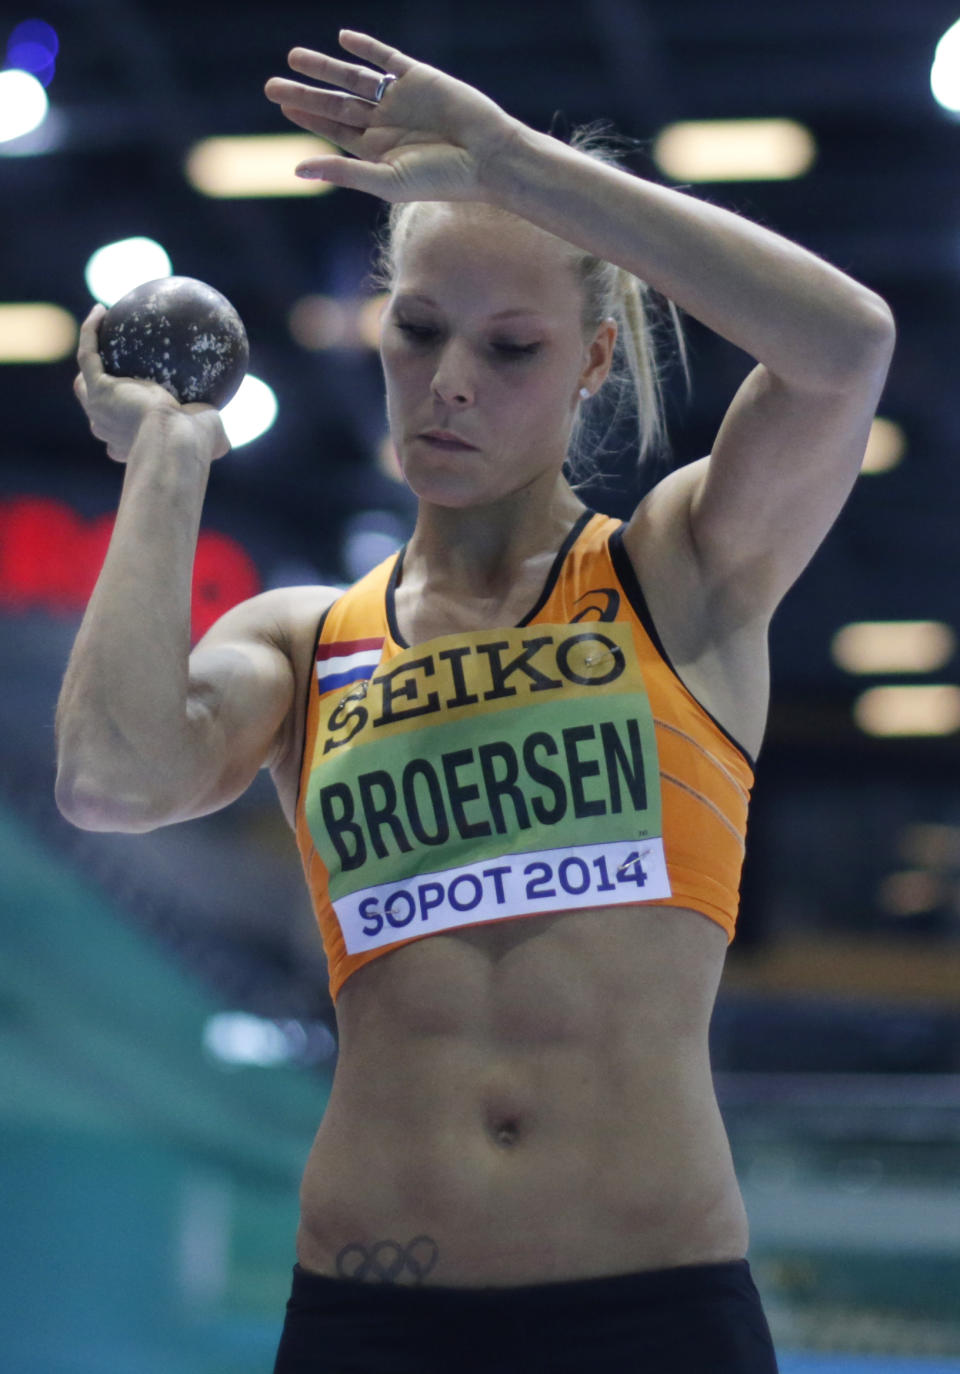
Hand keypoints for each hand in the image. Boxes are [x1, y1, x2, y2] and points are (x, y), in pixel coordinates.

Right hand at [74, 305, 229, 463]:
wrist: (176, 439)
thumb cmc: (195, 443)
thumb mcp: (210, 440)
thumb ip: (214, 437)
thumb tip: (226, 441)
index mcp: (129, 445)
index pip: (118, 439)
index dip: (122, 427)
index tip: (138, 410)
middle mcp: (108, 430)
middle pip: (96, 409)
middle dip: (100, 394)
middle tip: (116, 371)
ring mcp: (98, 408)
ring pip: (83, 381)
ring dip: (89, 357)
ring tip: (100, 332)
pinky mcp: (96, 388)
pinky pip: (88, 354)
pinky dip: (90, 332)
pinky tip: (101, 310)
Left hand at [264, 29, 521, 202]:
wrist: (487, 156)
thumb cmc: (441, 178)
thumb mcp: (386, 179)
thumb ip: (343, 172)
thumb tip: (298, 169)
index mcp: (376, 150)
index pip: (334, 131)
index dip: (308, 119)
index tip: (283, 106)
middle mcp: (385, 123)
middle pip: (335, 104)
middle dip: (304, 94)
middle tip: (270, 85)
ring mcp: (400, 99)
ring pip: (353, 79)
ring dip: (324, 68)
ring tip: (294, 58)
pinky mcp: (419, 78)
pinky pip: (387, 60)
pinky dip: (366, 49)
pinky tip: (344, 39)